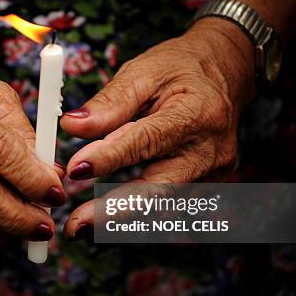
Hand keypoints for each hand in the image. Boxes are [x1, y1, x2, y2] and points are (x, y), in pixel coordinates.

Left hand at [60, 18, 254, 238]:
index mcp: (196, 114)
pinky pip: (167, 203)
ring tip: (83, 224)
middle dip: (114, 211)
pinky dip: (136, 210)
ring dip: (120, 217)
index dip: (109, 157)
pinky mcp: (207, 185)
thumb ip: (110, 102)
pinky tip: (108, 216)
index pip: (147, 140)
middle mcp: (209, 151)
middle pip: (159, 189)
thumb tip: (72, 126)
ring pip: (160, 204)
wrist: (223, 75)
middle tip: (76, 225)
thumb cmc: (179, 70)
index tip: (75, 169)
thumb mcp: (144, 71)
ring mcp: (212, 173)